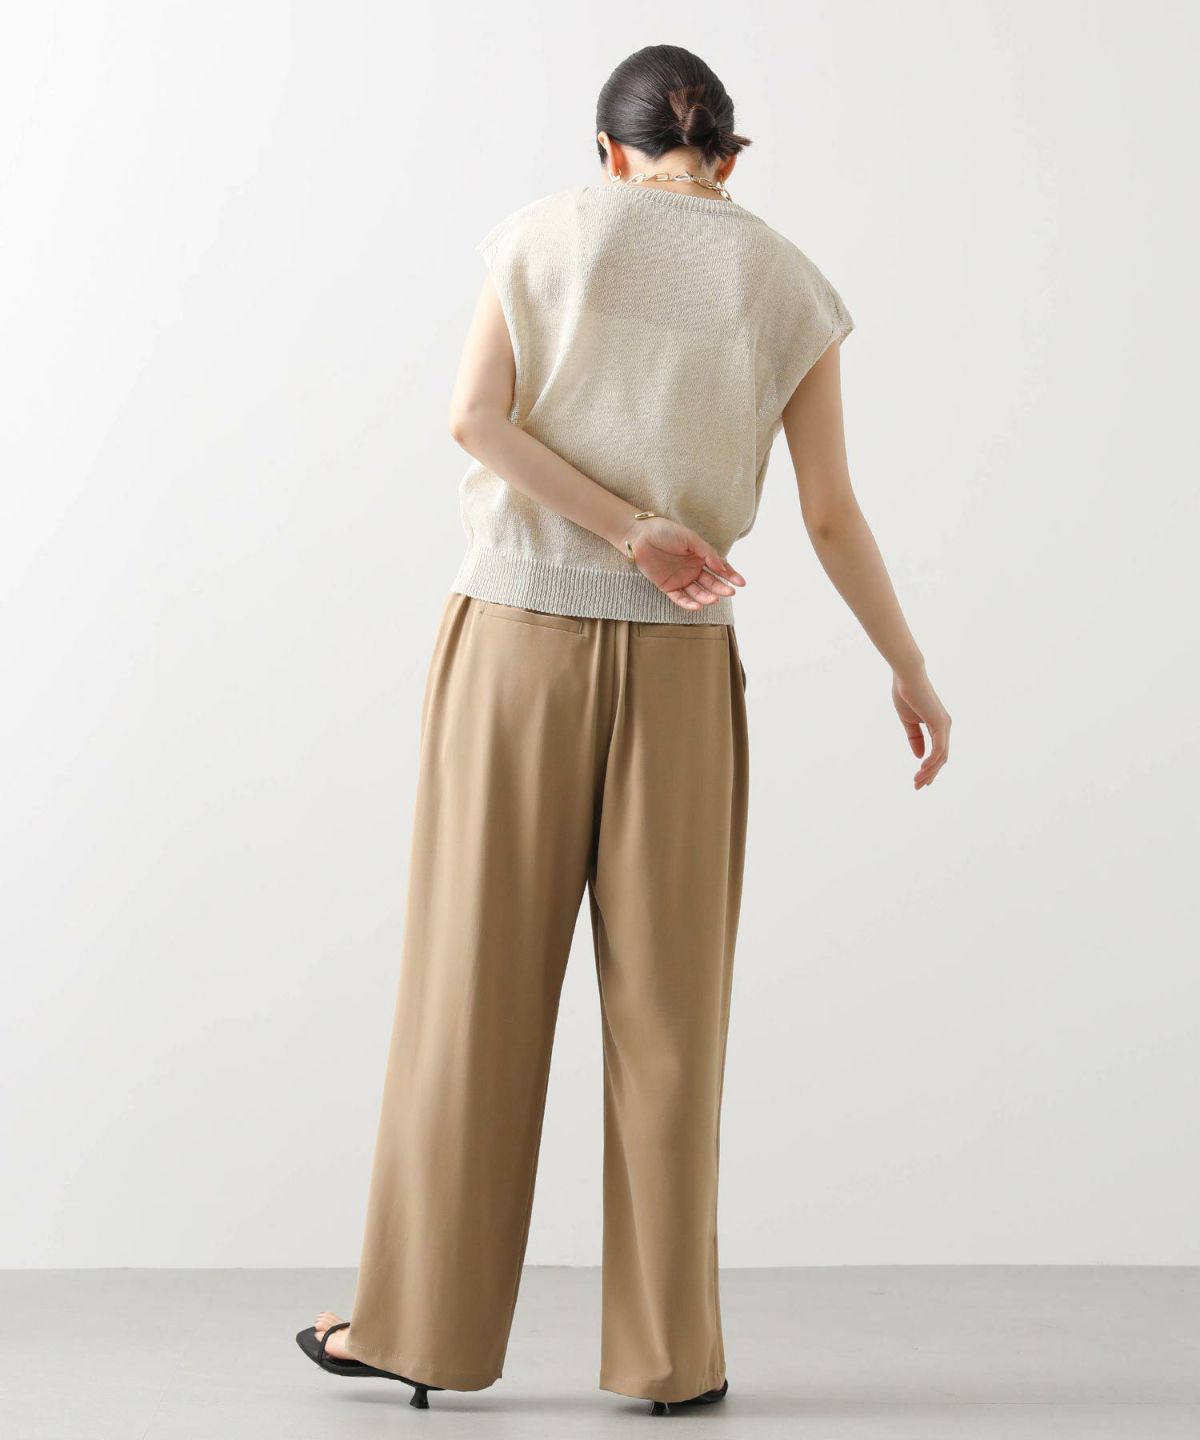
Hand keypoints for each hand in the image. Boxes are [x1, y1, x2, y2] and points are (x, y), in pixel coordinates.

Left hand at [622, 515, 744, 610]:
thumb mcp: (690, 538)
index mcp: (700, 556)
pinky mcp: (667, 587)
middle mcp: (693, 569)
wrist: (640, 535)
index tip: (741, 583)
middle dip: (721, 588)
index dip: (731, 576)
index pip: (719, 568)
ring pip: (697, 592)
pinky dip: (689, 604)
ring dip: (707, 597)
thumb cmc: (665, 531)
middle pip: (711, 582)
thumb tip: (721, 567)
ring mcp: (681, 579)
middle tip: (730, 592)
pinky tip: (698, 605)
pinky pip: (680, 598)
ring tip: (714, 599)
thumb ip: (707, 552)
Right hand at [892, 666, 951, 789]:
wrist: (907, 677)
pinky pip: (939, 749)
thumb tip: (920, 756)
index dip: (929, 768)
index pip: (938, 752)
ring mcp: (945, 725)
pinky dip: (932, 762)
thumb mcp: (909, 721)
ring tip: (917, 782)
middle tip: (918, 787)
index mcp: (938, 725)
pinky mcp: (940, 724)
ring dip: (929, 771)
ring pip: (941, 756)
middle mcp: (945, 726)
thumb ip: (915, 738)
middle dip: (930, 774)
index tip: (919, 780)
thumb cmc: (906, 694)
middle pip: (942, 758)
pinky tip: (922, 769)